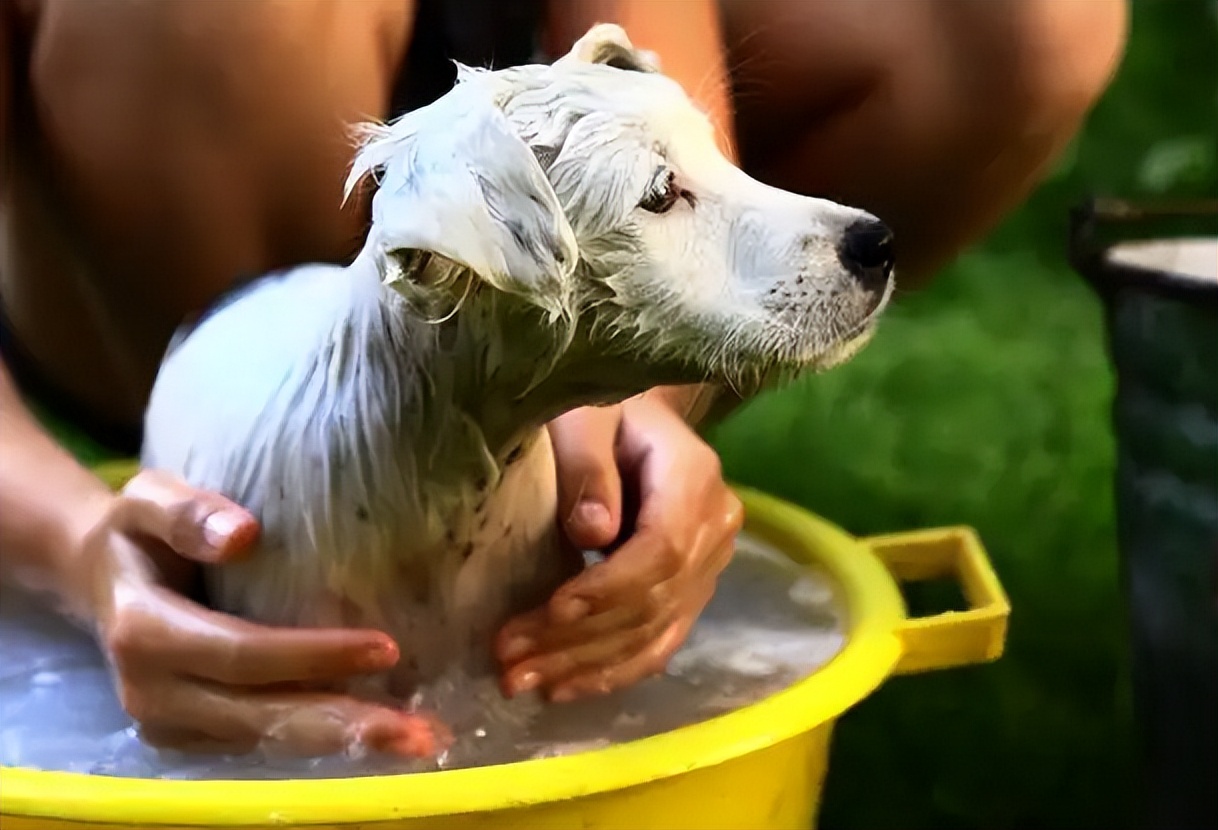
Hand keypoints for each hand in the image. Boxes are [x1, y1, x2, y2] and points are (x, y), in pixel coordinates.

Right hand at [79, 469, 443, 757]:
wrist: (102, 578)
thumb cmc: (138, 532)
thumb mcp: (146, 499)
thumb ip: (186, 511)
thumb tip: (243, 535)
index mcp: (144, 633)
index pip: (241, 654)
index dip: (313, 656)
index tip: (386, 647)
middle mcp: (152, 693)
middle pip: (260, 716)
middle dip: (345, 725)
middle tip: (421, 731)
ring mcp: (169, 725)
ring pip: (266, 742)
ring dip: (343, 744)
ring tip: (416, 741)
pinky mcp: (191, 738)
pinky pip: (261, 746)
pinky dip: (320, 743)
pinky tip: (378, 735)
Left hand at [495, 393, 742, 701]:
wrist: (631, 417)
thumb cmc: (599, 408)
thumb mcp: (583, 415)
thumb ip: (586, 464)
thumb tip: (592, 533)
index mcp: (695, 477)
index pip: (663, 549)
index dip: (610, 587)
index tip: (553, 609)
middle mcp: (715, 528)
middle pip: (654, 600)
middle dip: (580, 637)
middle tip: (509, 658)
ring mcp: (708, 566)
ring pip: (655, 632)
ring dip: (586, 665)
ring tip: (520, 681)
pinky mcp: (689, 592)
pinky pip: (659, 643)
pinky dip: (611, 671)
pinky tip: (563, 689)